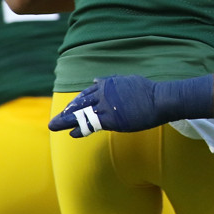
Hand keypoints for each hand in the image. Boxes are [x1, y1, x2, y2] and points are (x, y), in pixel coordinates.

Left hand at [48, 75, 163, 137]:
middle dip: (66, 112)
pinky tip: (72, 133)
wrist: (159, 99)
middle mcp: (104, 94)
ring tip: (54, 126)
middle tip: (55, 120)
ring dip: (66, 121)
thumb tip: (96, 80)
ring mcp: (106, 106)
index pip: (87, 94)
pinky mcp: (111, 118)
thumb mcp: (127, 80)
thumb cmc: (147, 91)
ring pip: (81, 114)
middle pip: (80, 104)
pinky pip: (90, 124)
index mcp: (107, 84)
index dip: (76, 103)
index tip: (69, 108)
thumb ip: (111, 81)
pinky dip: (80, 129)